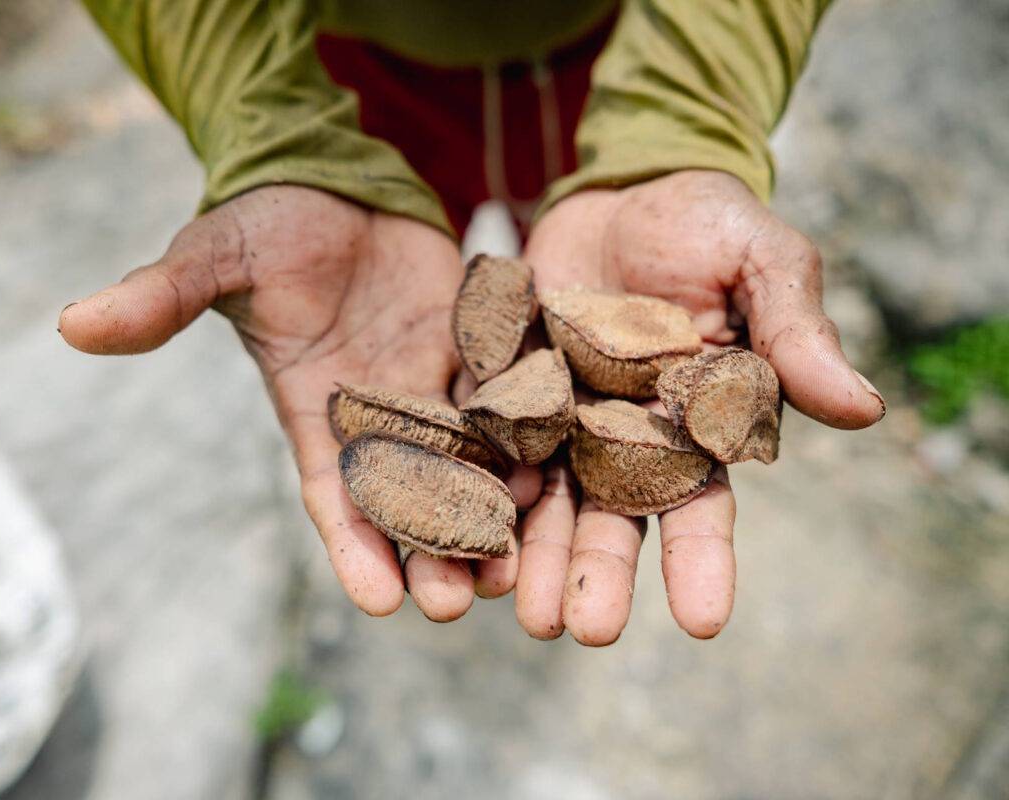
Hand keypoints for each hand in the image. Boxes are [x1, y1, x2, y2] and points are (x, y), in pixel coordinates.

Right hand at [58, 186, 537, 620]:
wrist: (333, 183)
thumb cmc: (266, 225)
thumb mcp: (213, 258)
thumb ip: (159, 299)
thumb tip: (70, 323)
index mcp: (314, 410)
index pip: (331, 494)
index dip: (353, 547)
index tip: (378, 603)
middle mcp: (377, 411)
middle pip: (409, 495)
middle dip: (431, 550)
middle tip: (461, 603)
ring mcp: (430, 384)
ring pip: (467, 462)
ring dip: (491, 513)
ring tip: (520, 561)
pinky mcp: (473, 350)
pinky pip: (506, 400)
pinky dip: (526, 437)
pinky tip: (554, 472)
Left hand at [516, 170, 884, 644]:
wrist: (624, 187)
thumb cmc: (708, 224)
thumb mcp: (762, 262)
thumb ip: (795, 333)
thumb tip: (863, 408)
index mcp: (693, 427)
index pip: (701, 504)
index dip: (703, 560)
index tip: (704, 620)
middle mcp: (623, 438)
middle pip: (611, 518)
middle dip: (599, 574)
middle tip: (586, 631)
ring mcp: (559, 416)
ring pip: (542, 498)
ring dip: (531, 553)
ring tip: (518, 608)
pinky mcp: (506, 386)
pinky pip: (487, 440)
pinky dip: (475, 479)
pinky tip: (458, 519)